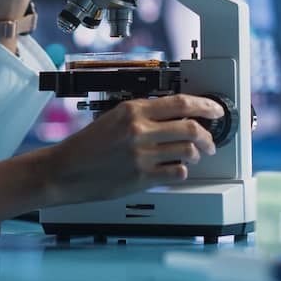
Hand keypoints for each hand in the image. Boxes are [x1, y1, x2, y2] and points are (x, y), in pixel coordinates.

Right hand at [42, 95, 221, 206]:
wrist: (65, 170)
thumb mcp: (113, 117)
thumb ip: (143, 114)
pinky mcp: (141, 178)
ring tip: (194, 155)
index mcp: (133, 110)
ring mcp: (141, 155)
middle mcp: (139, 130)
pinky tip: (176, 169)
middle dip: (208, 135)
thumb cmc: (86, 146)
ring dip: (196, 154)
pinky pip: (176, 173)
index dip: (205, 105)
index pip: (180, 103)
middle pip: (190, 128)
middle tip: (211, 140)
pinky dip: (182, 171)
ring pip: (187, 151)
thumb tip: (174, 115)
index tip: (215, 109)